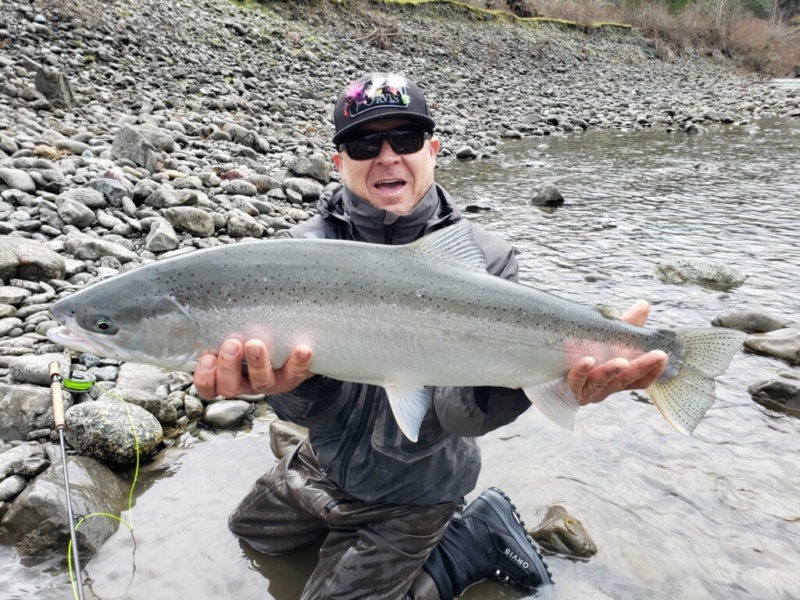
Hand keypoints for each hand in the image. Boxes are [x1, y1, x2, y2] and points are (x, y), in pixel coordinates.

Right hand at [193, 339, 313, 399]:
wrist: (292, 349)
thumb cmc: (255, 338)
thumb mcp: (234, 334)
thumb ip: (220, 328)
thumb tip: (205, 301)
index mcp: (227, 376)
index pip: (208, 386)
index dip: (204, 377)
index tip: (207, 357)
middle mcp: (246, 383)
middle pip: (230, 387)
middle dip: (228, 367)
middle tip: (232, 344)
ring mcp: (269, 383)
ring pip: (261, 382)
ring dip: (257, 364)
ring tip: (256, 344)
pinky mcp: (291, 378)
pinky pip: (295, 374)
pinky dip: (297, 362)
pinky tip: (302, 349)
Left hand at [566, 300, 668, 405]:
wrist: (543, 375)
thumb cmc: (578, 357)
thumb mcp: (603, 341)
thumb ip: (624, 327)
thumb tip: (644, 305)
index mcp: (614, 379)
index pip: (639, 380)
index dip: (653, 370)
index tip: (664, 356)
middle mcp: (603, 388)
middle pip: (625, 381)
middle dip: (641, 368)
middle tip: (658, 355)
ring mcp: (585, 391)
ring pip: (601, 383)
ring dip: (612, 371)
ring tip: (622, 361)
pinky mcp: (565, 391)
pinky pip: (574, 381)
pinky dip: (582, 371)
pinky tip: (588, 360)